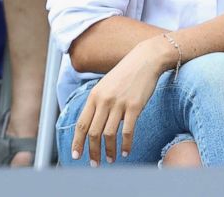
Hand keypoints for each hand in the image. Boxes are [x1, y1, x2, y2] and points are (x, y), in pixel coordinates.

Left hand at [71, 36, 173, 165]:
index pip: (81, 124)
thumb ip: (99, 103)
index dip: (77, 142)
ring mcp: (119, 104)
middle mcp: (104, 101)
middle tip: (94, 163)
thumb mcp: (106, 85)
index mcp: (94, 96)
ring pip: (109, 134)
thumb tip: (96, 125)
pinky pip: (128, 131)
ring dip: (108, 151)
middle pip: (93, 133)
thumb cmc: (127, 73)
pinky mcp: (135, 106)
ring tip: (111, 159)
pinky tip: (126, 151)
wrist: (146, 59)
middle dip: (92, 151)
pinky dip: (126, 144)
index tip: (76, 155)